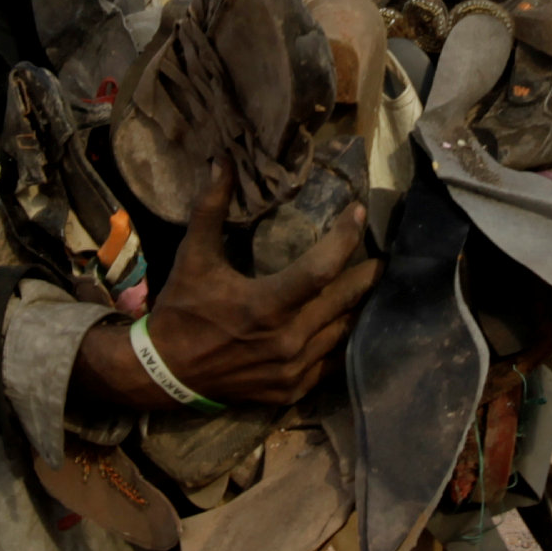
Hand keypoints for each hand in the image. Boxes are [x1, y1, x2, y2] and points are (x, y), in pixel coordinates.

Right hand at [77, 160, 378, 412]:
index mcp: (265, 306)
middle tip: (384, 256)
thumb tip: (222, 161)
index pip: (322, 269)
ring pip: (344, 333)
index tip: (358, 213)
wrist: (166, 373)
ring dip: (359, 307)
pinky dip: (343, 340)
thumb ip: (211, 208)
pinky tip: (349, 322)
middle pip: (345, 301)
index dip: (346, 238)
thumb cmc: (183, 309)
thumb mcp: (194, 257)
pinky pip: (332, 362)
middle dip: (368, 275)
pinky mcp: (292, 389)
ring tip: (370, 285)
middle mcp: (286, 340)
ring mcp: (292, 370)